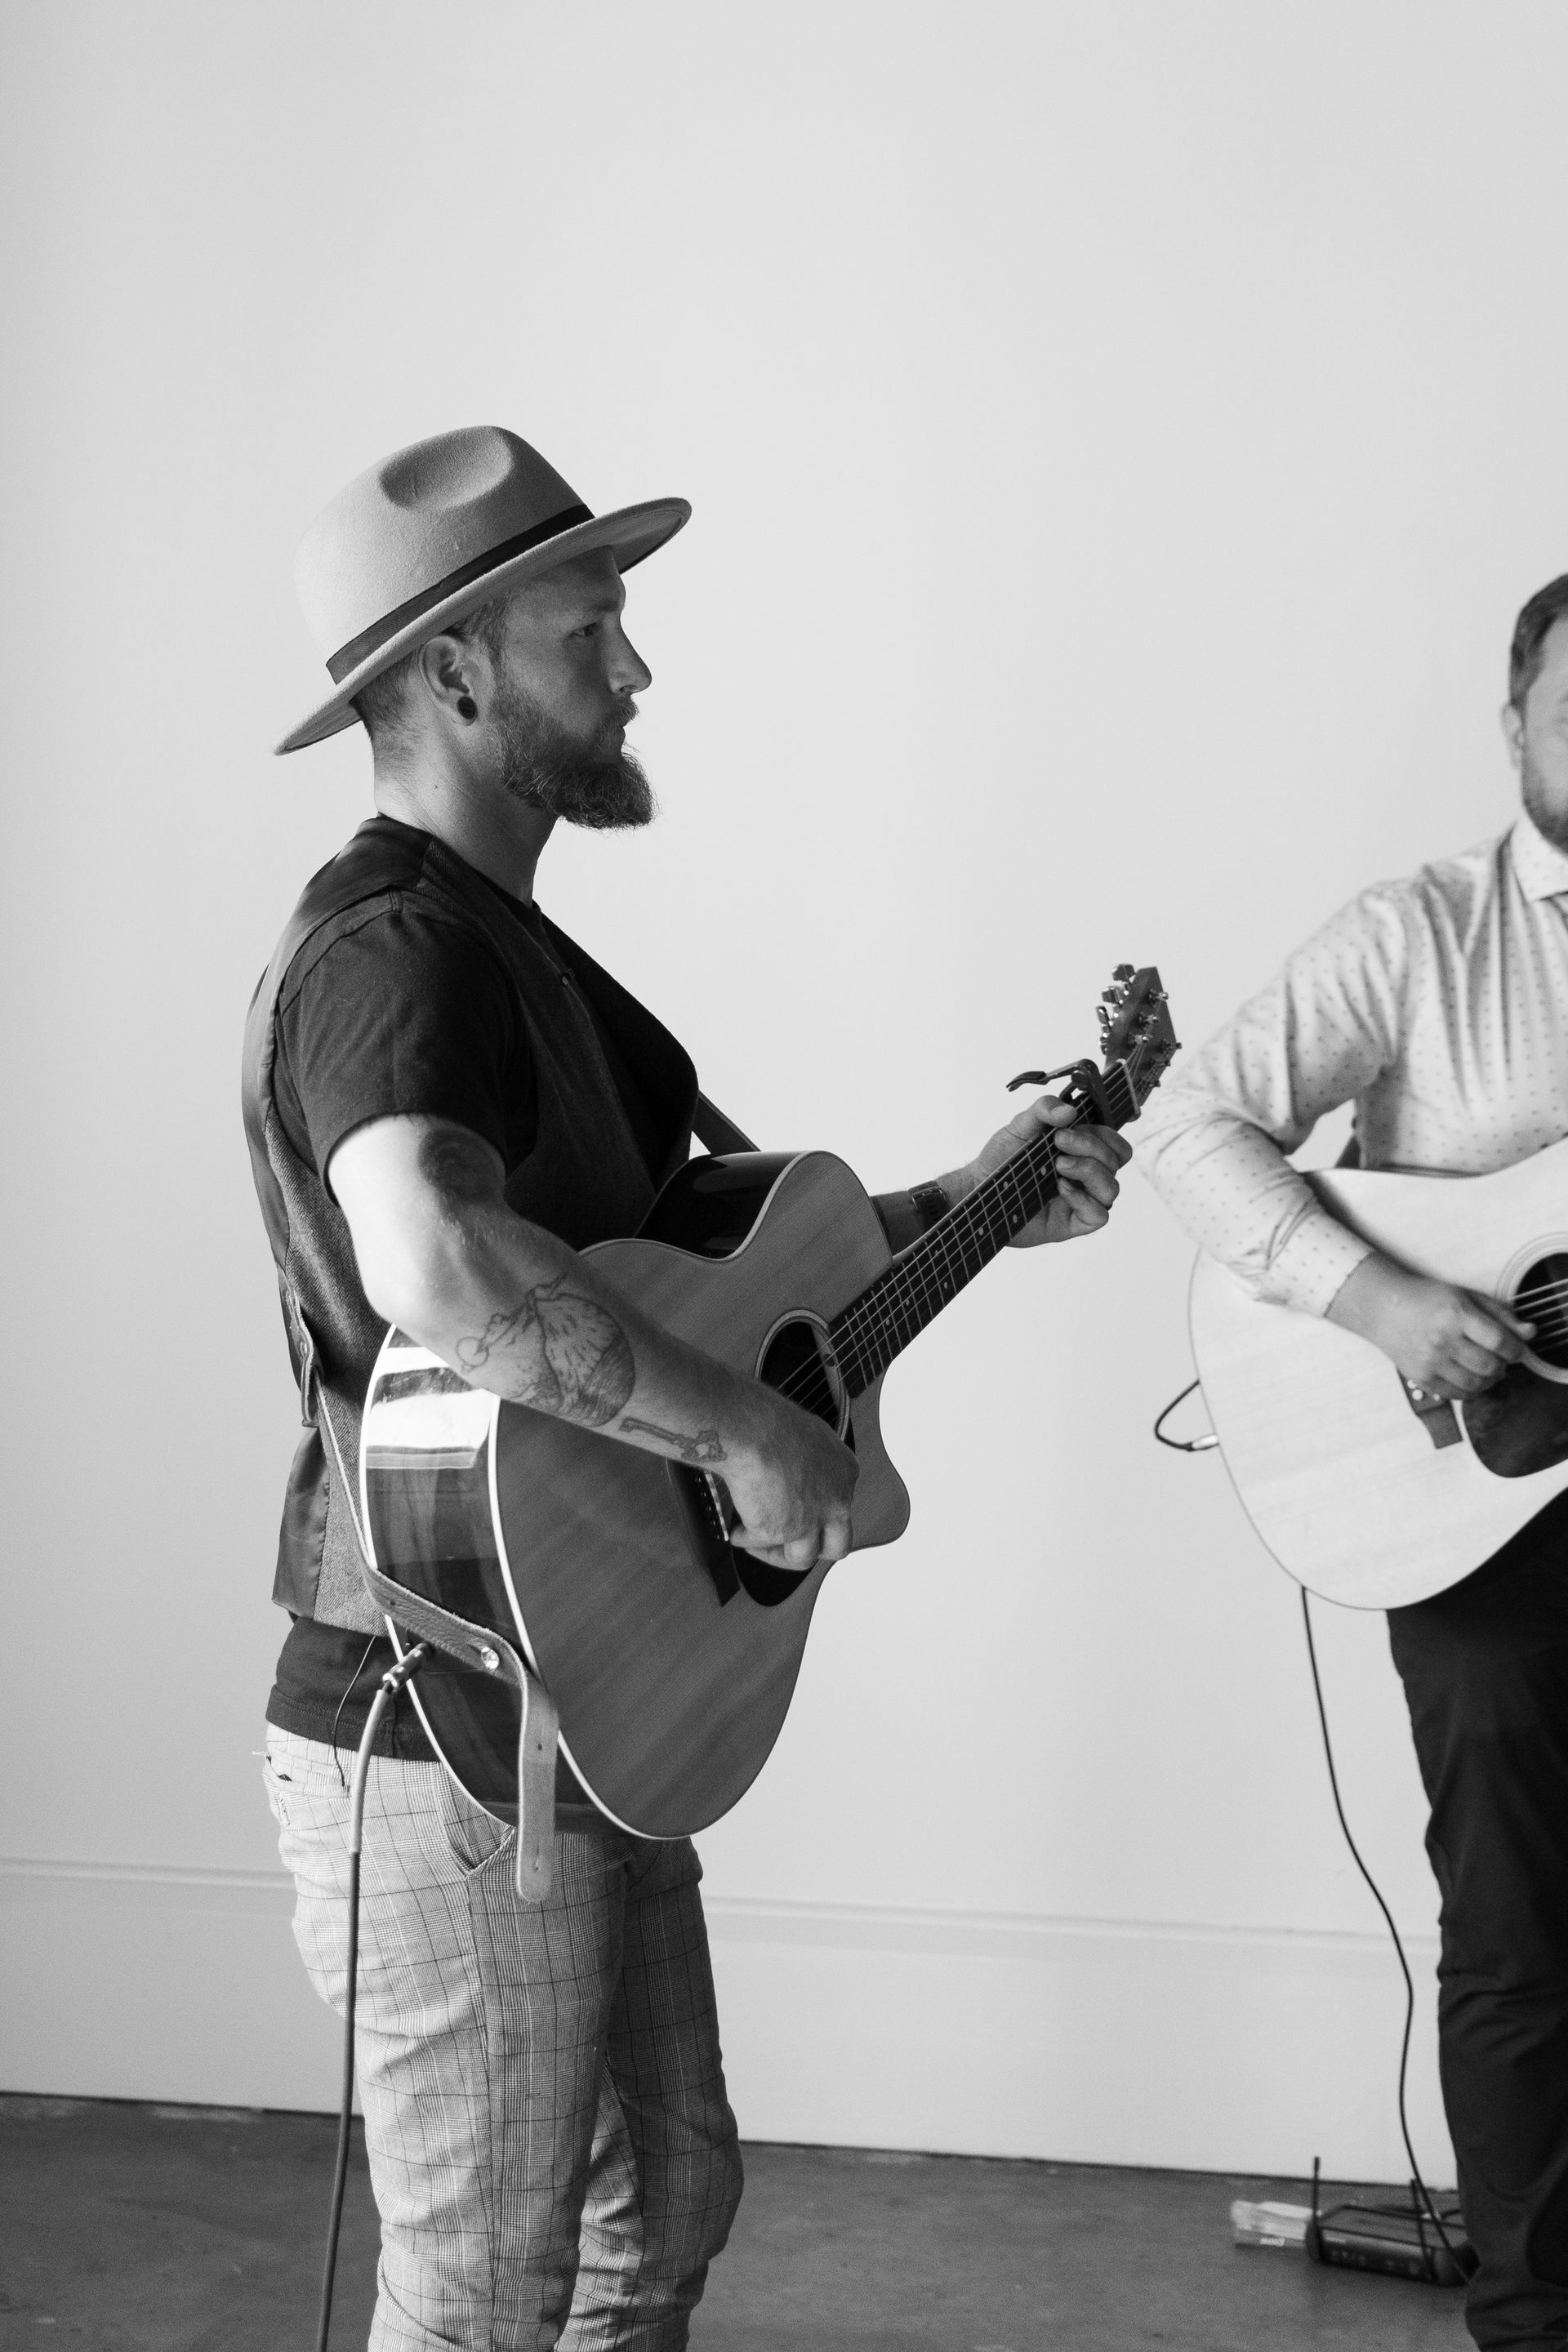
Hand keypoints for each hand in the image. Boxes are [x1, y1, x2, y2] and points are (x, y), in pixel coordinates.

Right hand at [723, 1388, 858, 1572]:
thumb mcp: (806, 1437)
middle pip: (838, 1544)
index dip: (819, 1514)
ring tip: (760, 1544)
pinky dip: (746, 1539)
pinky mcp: (781, 1532)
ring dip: (779, 1553)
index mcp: (845, 1472)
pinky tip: (737, 1533)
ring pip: (804, 1558)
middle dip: (815, 1548)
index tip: (800, 1512)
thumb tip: (794, 1472)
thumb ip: (810, 1463)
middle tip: (794, 1543)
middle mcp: (835, 1501)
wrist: (752, 1430)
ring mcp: (810, 1521)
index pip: (841, 1506)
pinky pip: (759, 1543)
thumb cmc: (772, 1422)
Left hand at [967, 1094, 1131, 1247]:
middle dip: (1091, 1148)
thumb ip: (1043, 1110)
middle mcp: (1086, 1176)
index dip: (1102, 1135)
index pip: (1114, 1144)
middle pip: (1115, 1162)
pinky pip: (1099, 1215)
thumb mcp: (1020, 1126)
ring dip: (1089, 1172)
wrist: (978, 1188)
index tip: (1068, 1128)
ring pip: (1111, 1189)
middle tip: (1058, 1142)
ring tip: (1058, 1166)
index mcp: (1082, 1152)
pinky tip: (1060, 1189)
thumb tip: (1070, 1111)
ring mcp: (1081, 1200)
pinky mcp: (1072, 1223)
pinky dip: (1084, 1200)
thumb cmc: (1001, 1158)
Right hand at [1326, 1254, 1534, 1399]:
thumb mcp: (1465, 1296)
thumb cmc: (1425, 1299)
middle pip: (1490, 1365)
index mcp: (1456, 1314)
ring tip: (1486, 1367)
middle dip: (1503, 1364)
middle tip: (1500, 1357)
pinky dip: (1471, 1389)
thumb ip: (1500, 1314)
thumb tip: (1530, 1333)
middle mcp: (1442, 1339)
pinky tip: (1469, 1376)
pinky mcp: (1421, 1377)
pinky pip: (1457, 1394)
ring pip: (1476, 1384)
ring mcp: (1430, 1361)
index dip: (1516, 1349)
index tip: (1516, 1348)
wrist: (1382, 1308)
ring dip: (1489, 1379)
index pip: (1500, 1341)